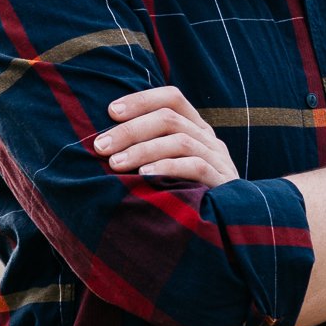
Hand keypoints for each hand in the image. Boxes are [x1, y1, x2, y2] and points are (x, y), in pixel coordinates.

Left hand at [92, 85, 239, 186]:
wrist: (224, 226)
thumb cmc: (183, 195)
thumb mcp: (167, 166)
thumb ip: (148, 148)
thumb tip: (102, 142)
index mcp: (195, 128)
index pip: (172, 98)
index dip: (141, 100)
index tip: (111, 111)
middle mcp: (208, 139)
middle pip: (169, 118)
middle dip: (130, 130)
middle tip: (101, 146)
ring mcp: (218, 160)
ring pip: (180, 141)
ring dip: (143, 150)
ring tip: (115, 164)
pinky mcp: (222, 183)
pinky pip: (196, 167)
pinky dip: (167, 168)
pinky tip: (144, 176)